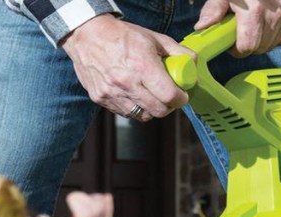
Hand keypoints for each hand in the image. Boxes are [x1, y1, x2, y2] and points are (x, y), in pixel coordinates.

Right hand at [62, 14, 194, 121]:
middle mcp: (127, 83)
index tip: (182, 96)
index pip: (169, 96)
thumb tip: (193, 62)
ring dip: (151, 109)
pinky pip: (125, 112)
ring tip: (151, 97)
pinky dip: (134, 108)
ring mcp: (112, 94)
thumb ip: (177, 51)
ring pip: (141, 115)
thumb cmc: (121, 35)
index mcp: (142, 66)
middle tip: (169, 98)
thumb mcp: (154, 37)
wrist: (87, 36)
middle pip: (158, 111)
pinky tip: (135, 95)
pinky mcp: (101, 99)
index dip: (180, 99)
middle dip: (168, 107)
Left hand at [196, 0, 280, 56]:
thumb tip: (202, 26)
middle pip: (261, 48)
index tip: (232, 41)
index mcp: (255, 10)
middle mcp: (277, 13)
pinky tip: (270, 19)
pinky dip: (278, 32)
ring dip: (263, 38)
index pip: (247, 47)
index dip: (236, 48)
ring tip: (256, 21)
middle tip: (242, 28)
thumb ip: (214, 9)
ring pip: (274, 43)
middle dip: (249, 43)